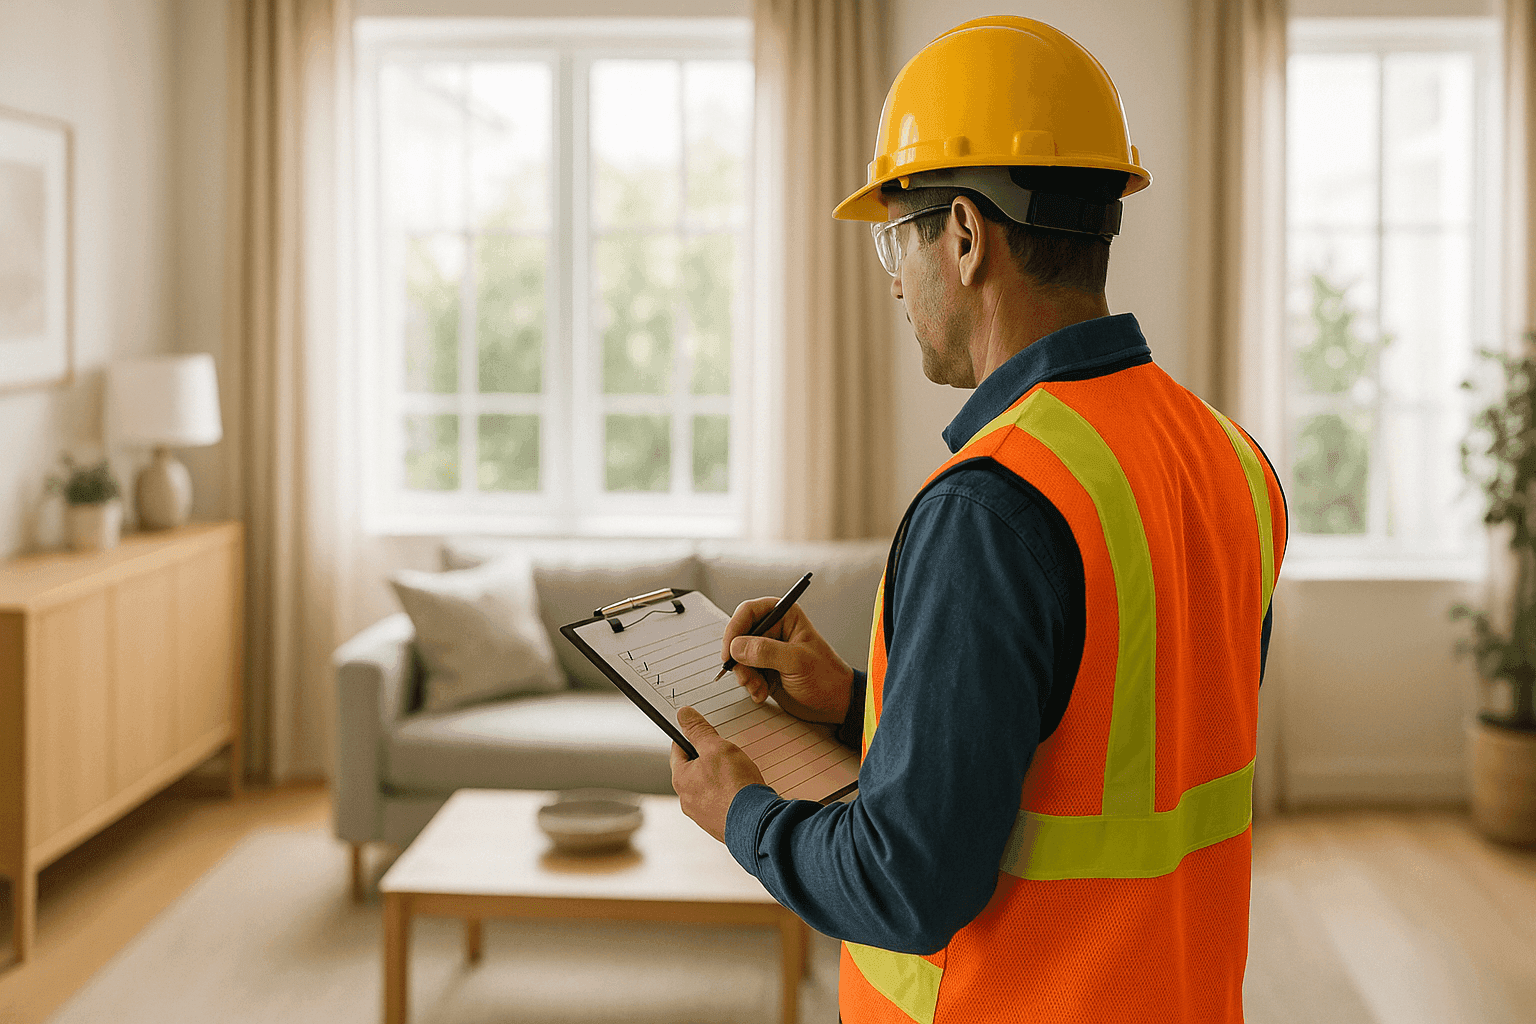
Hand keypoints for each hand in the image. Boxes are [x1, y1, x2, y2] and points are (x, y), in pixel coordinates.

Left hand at [670, 706, 765, 842]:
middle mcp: (687, 800)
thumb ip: (699, 730)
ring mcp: (702, 815)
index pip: (678, 750)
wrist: (756, 823)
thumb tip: (684, 714)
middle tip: (726, 754)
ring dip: (720, 779)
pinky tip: (742, 792)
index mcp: (681, 780)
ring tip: (738, 774)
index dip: (691, 737)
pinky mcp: (718, 825)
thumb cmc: (735, 786)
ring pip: (708, 788)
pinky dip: (729, 796)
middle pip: (694, 770)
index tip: (701, 732)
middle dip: (709, 760)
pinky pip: (720, 804)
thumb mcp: (716, 747)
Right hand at [723, 598, 854, 723]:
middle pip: (739, 636)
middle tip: (746, 677)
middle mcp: (774, 630)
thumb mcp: (797, 661)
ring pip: (739, 657)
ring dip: (745, 675)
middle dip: (739, 660)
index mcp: (785, 616)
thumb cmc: (826, 677)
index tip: (729, 652)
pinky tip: (762, 693)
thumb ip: (766, 651)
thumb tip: (737, 646)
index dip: (734, 630)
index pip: (748, 612)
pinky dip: (750, 685)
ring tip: (758, 688)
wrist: (834, 703)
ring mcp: (768, 650)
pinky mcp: (765, 668)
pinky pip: (745, 673)